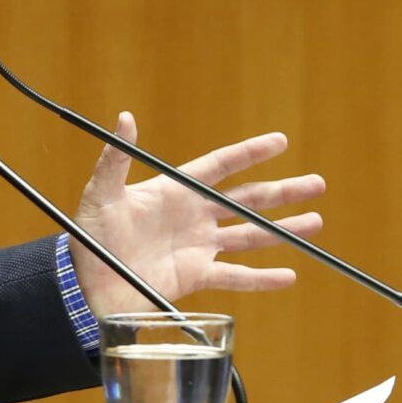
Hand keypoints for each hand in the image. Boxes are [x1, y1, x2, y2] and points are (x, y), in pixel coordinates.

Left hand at [68, 114, 325, 320]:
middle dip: (282, 192)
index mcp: (175, 191)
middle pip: (246, 200)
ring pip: (249, 236)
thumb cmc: (88, 235)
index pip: (220, 167)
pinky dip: (261, 279)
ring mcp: (197, 247)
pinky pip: (235, 277)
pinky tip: (288, 276)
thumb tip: (124, 118)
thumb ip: (114, 159)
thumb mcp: (99, 194)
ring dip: (282, 231)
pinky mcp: (195, 277)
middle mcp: (193, 216)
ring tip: (315, 223)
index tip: (280, 141)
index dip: (249, 153)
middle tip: (317, 184)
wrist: (84, 284)